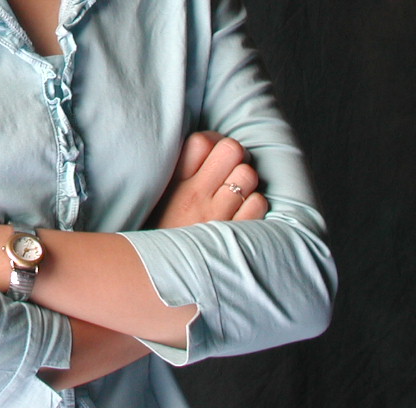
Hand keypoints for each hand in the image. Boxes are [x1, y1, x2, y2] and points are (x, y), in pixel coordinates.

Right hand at [151, 131, 267, 227]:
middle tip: (230, 171)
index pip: (201, 141)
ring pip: (248, 175)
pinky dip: (255, 206)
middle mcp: (195, 196)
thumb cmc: (164, 234)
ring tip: (236, 194)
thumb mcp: (160, 199)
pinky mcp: (234, 236)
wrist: (158, 277)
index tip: (214, 153)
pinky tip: (242, 215)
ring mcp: (216, 215)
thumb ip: (179, 173)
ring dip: (246, 183)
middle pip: (231, 150)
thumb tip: (207, 147)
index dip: (214, 142)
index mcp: (174, 184)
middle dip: (235, 157)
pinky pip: (259, 204)